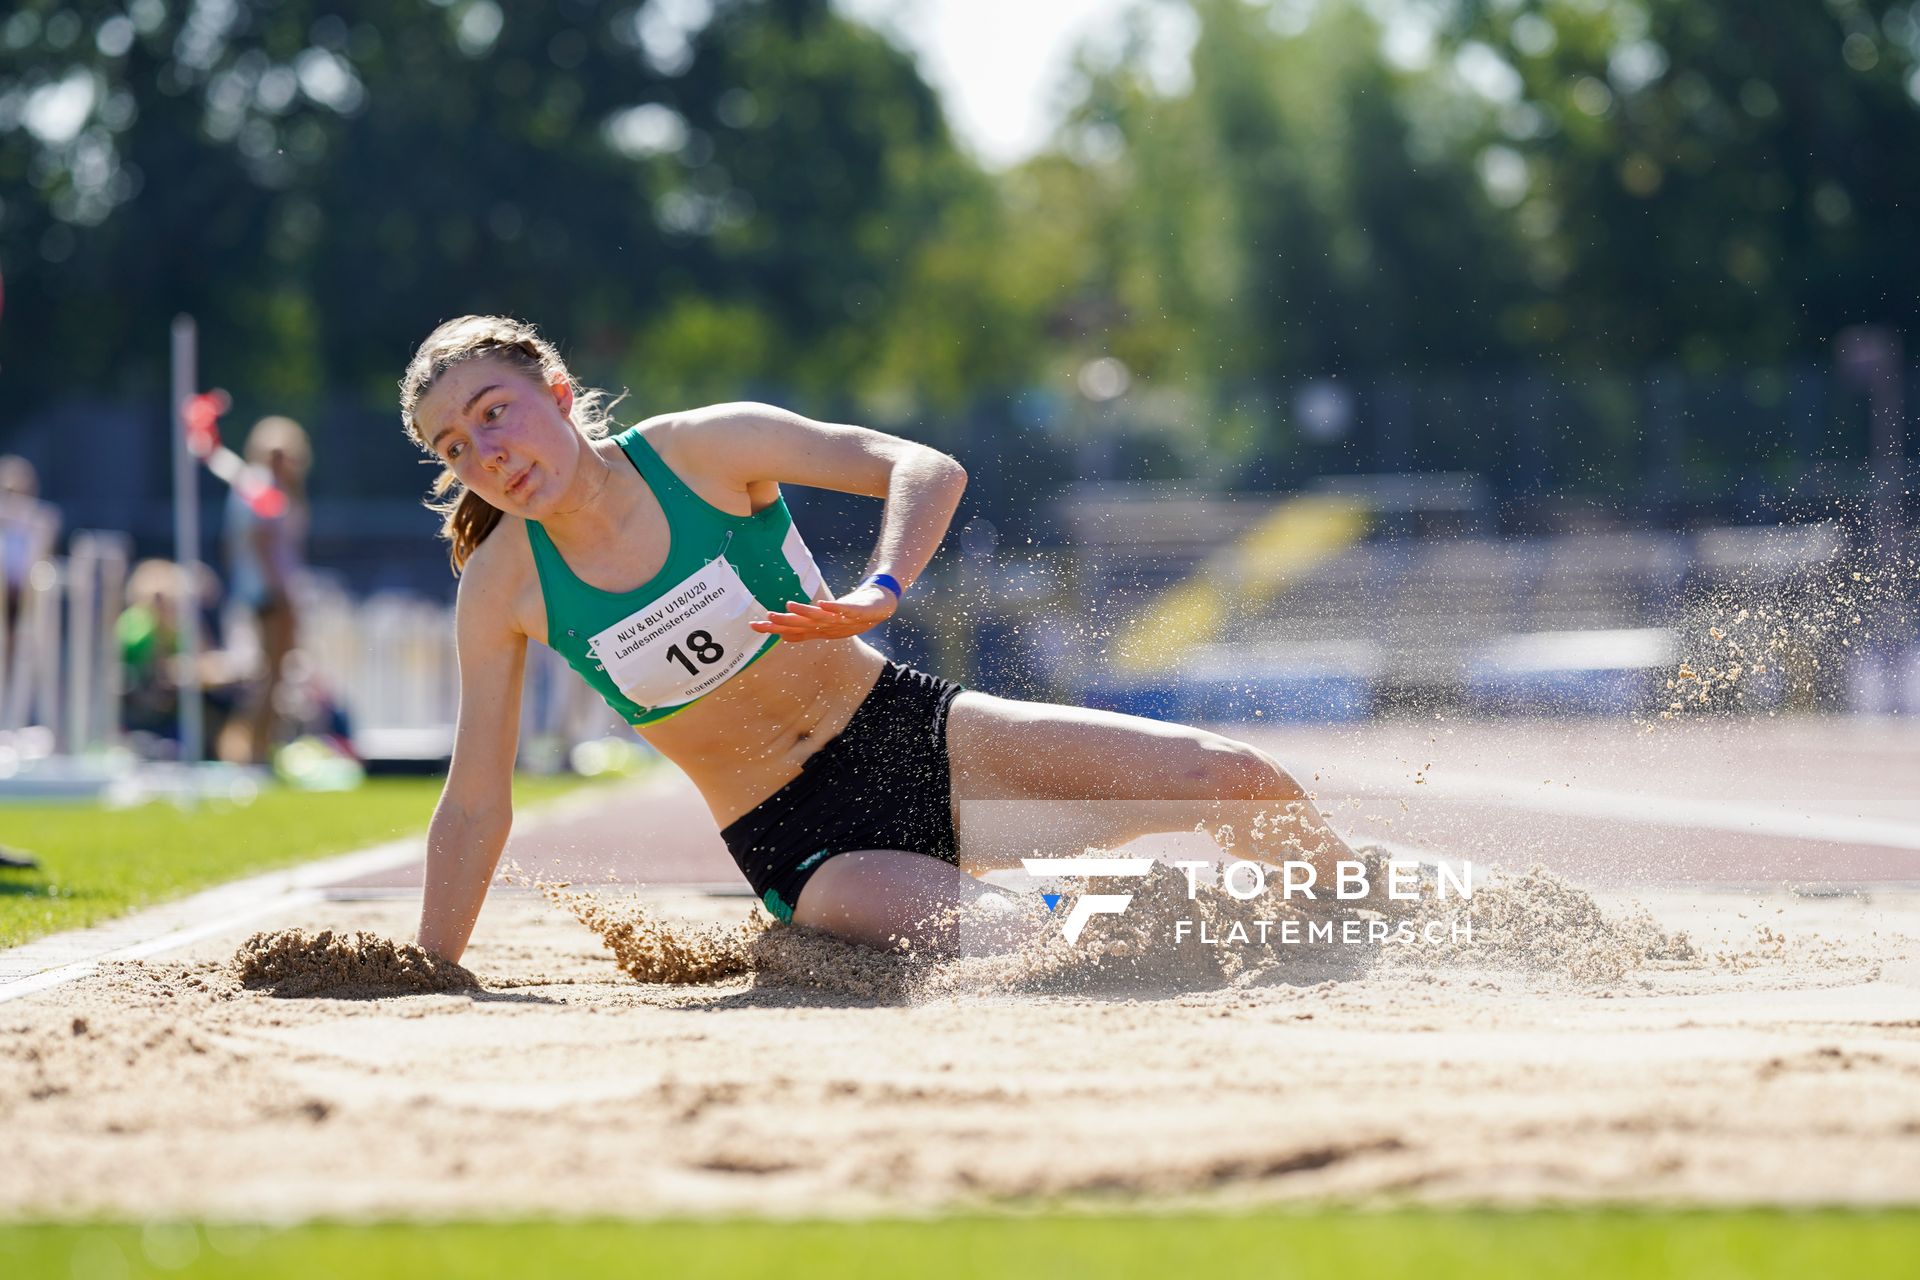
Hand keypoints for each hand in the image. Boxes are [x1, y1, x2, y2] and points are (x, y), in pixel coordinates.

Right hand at [749, 584, 897, 641]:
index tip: (753, 626)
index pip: (793, 630)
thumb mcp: (826, 623)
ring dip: (806, 613)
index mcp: (819, 629)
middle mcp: (829, 626)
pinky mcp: (859, 610)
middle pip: (804, 625)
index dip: (774, 629)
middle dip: (785, 623)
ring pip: (822, 617)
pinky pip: (846, 609)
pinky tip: (823, 603)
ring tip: (789, 605)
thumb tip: (782, 637)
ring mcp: (844, 619)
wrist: (881, 607)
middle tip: (766, 618)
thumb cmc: (850, 616)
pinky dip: (835, 608)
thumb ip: (805, 629)